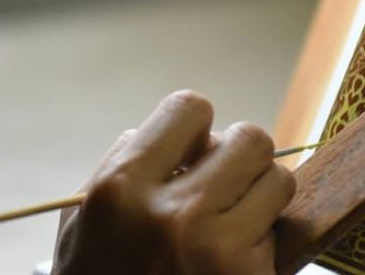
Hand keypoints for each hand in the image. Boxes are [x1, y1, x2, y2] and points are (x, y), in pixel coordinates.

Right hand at [51, 90, 295, 274]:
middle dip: (238, 155)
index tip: (192, 148)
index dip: (195, 125)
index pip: (191, 107)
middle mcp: (174, 213)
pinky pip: (280, 232)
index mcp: (123, 187)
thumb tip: (172, 135)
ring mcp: (219, 251)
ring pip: (279, 179)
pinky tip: (234, 256)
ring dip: (260, 193)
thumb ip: (122, 165)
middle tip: (222, 180)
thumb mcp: (83, 220)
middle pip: (250, 137)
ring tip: (233, 217)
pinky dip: (264, 238)